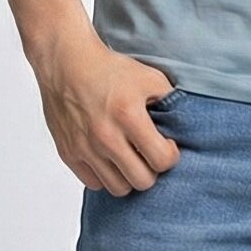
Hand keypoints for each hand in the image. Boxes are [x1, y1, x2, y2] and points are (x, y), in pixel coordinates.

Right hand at [35, 32, 183, 193]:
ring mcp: (85, 147)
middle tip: (148, 154)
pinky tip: (109, 158)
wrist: (66, 62)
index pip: (161, 160)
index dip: (170, 155)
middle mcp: (105, 136)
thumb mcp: (149, 78)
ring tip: (129, 158)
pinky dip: (104, 176)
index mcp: (128, 115)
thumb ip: (170, 102)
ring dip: (128, 176)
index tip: (165, 145)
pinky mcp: (68, 153)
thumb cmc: (108, 69)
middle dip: (151, 170)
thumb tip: (184, 126)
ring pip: (118, 188)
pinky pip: (94, 183)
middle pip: (142, 181)